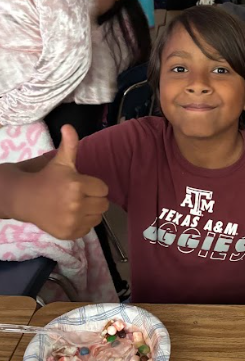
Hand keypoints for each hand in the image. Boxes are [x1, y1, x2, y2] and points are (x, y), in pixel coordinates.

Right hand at [17, 125, 108, 239]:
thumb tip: (69, 126)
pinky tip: (70, 216)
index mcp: (77, 185)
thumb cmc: (46, 179)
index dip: (94, 186)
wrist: (24, 199)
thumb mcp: (59, 162)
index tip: (81, 185)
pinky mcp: (70, 233)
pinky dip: (82, 223)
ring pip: (98, 217)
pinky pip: (89, 228)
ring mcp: (73, 221)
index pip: (103, 189)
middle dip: (94, 199)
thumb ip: (69, 146)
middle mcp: (76, 204)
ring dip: (90, 211)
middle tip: (79, 195)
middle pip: (103, 204)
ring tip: (75, 205)